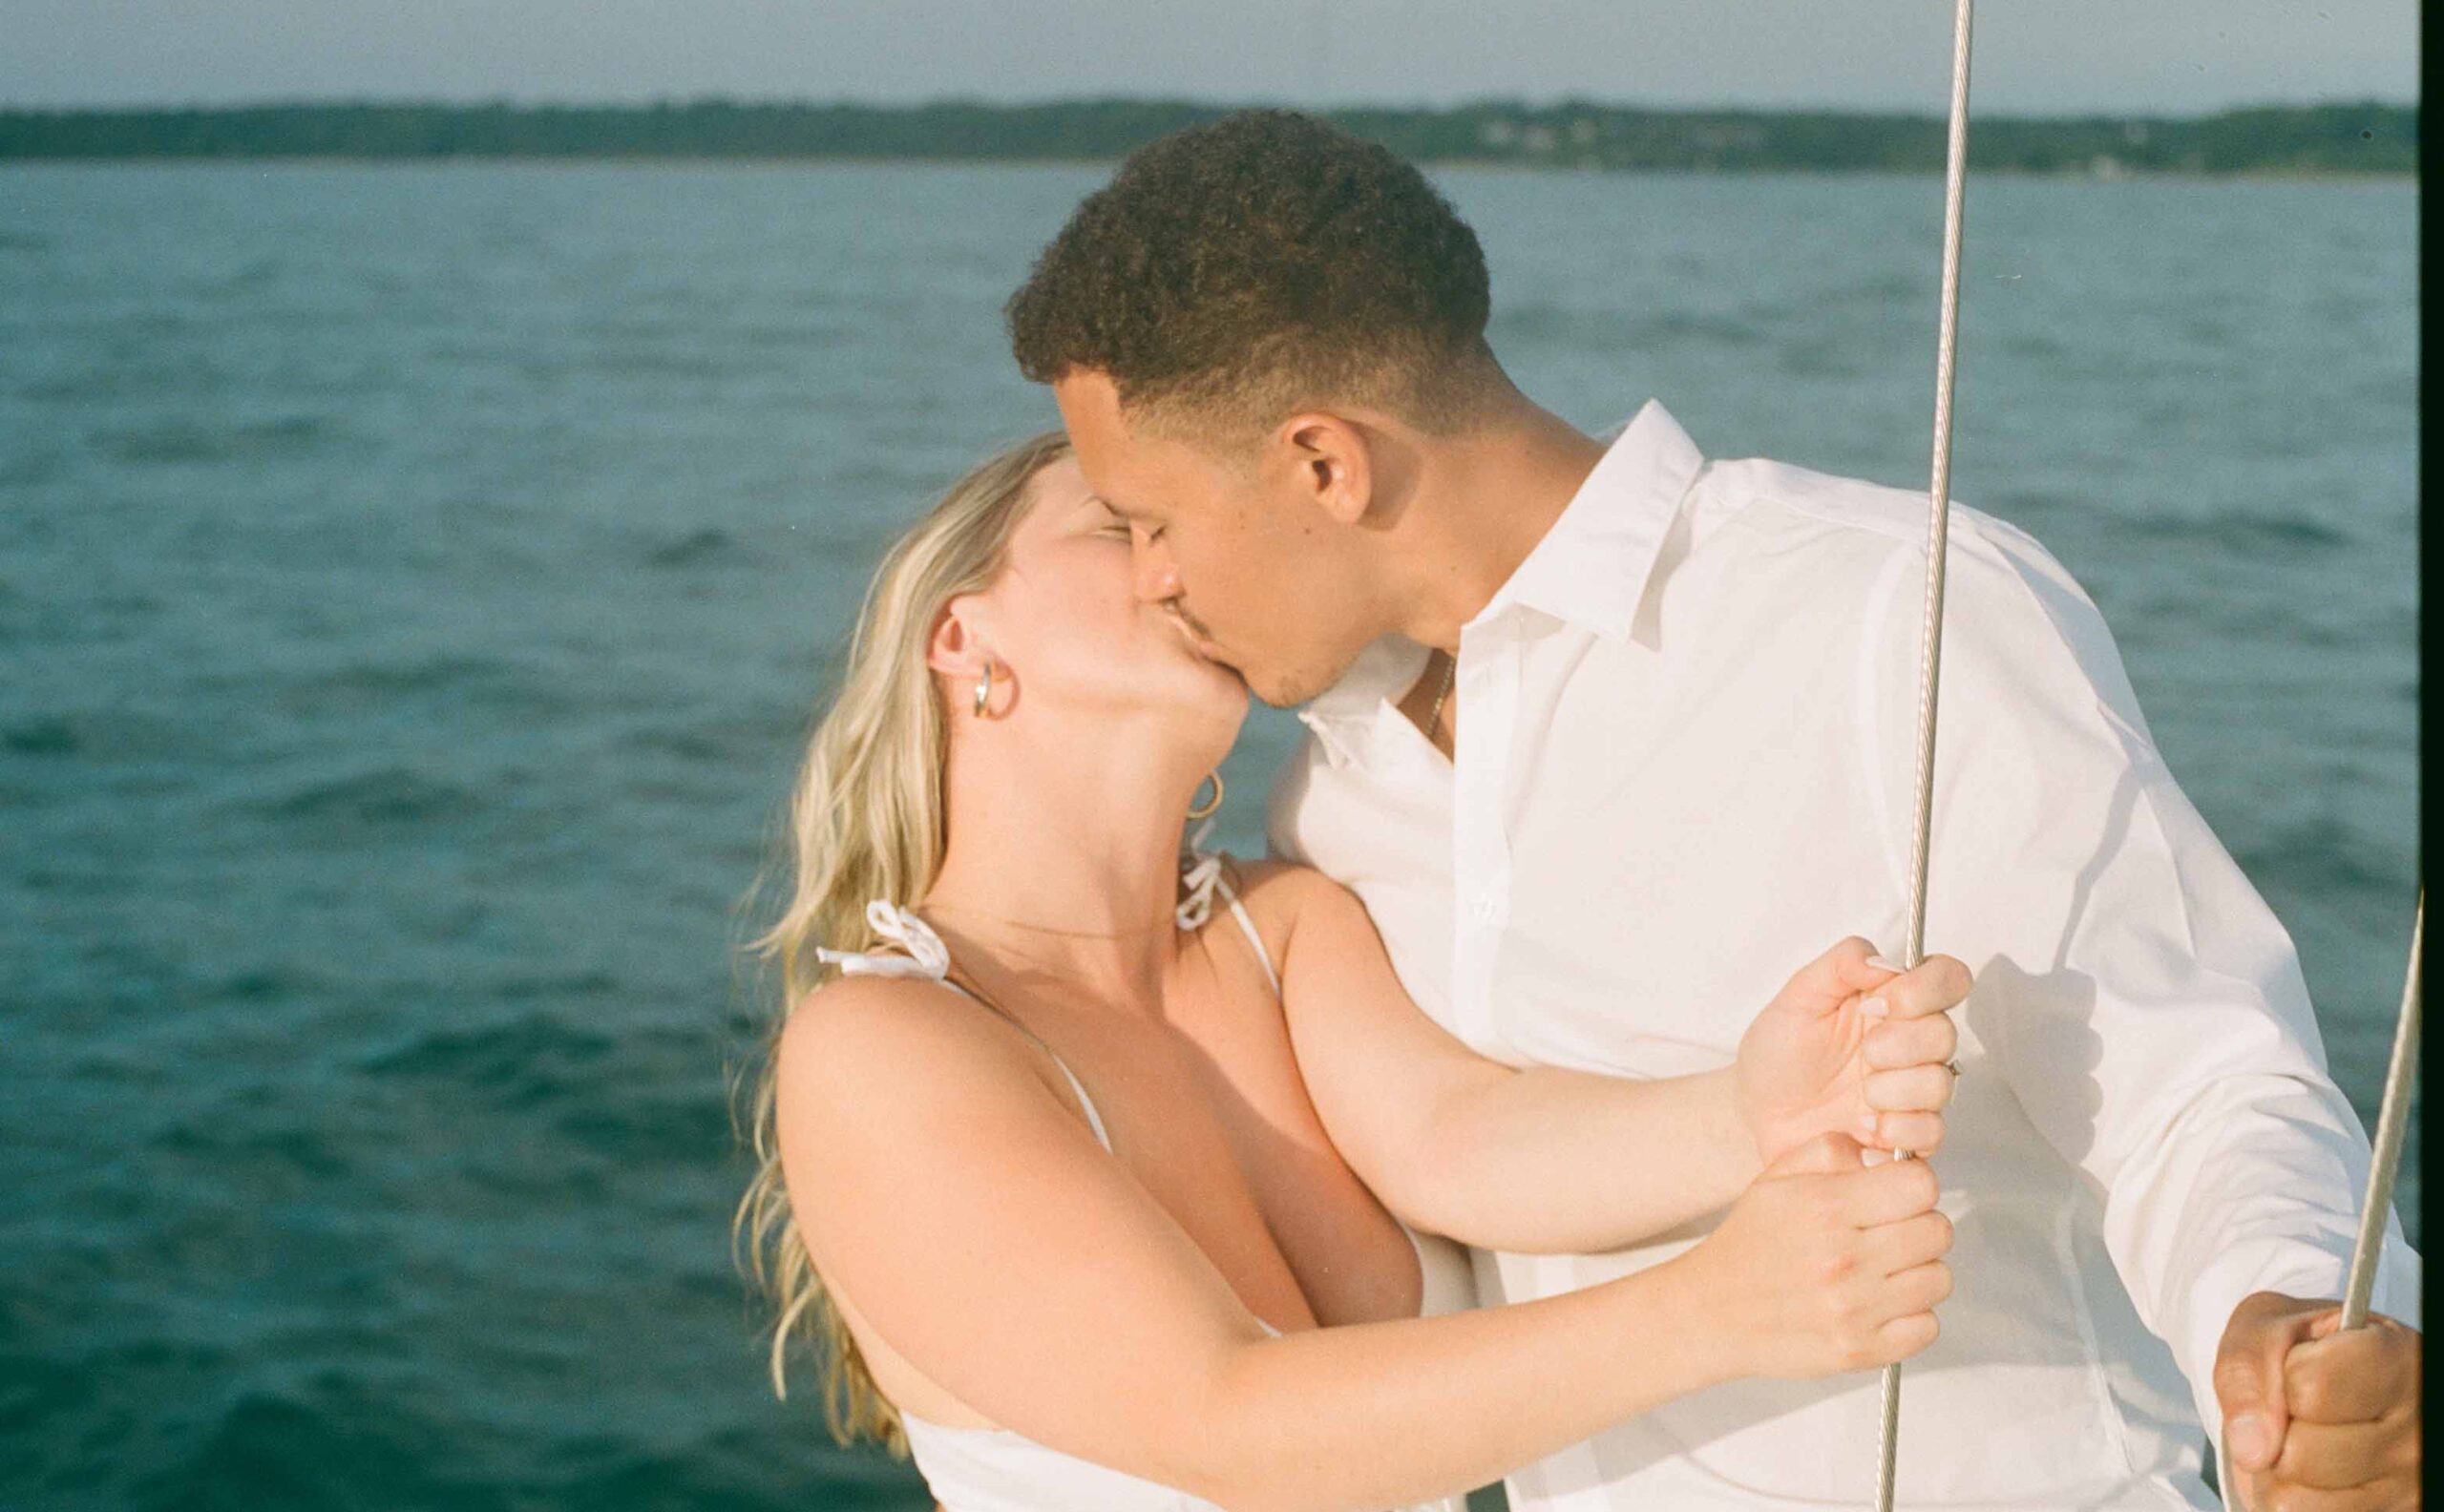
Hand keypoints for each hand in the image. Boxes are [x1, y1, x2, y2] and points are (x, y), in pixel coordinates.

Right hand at [1684, 1132, 1953, 1378]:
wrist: (1712, 1311)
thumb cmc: (1749, 1244)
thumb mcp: (1777, 1178)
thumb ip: (1832, 1151)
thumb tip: (1887, 1155)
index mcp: (1825, 1207)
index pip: (1920, 1185)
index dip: (1913, 1184)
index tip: (1895, 1193)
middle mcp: (1843, 1259)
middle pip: (1938, 1231)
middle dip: (1919, 1225)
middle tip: (1890, 1231)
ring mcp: (1854, 1310)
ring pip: (1939, 1279)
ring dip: (1918, 1271)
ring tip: (1883, 1269)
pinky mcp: (1860, 1350)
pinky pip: (1928, 1327)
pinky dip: (1912, 1316)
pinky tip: (1881, 1303)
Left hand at [1735, 937, 1968, 1166]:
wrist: (1757, 1110)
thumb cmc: (1780, 1050)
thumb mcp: (1799, 996)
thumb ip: (1843, 962)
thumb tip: (1886, 961)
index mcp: (1893, 1001)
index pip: (1948, 978)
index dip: (1925, 989)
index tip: (1876, 1004)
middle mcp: (1912, 1043)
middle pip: (1946, 1034)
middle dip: (1900, 1044)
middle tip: (1864, 1053)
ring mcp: (1913, 1090)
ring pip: (1940, 1085)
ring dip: (1894, 1089)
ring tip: (1858, 1095)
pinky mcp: (1908, 1134)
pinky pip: (1931, 1132)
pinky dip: (1896, 1129)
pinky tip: (1864, 1124)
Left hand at [2214, 1291, 2420, 1509]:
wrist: (2322, 1379)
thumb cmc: (2300, 1350)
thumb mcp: (2264, 1329)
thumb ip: (2247, 1371)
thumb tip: (2252, 1450)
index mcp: (2396, 1360)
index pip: (2312, 1387)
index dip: (2283, 1379)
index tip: (2299, 1368)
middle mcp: (2416, 1427)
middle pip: (2302, 1453)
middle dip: (2276, 1431)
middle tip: (2299, 1411)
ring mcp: (2408, 1483)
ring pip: (2299, 1499)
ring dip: (2278, 1472)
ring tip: (2302, 1440)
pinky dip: (2293, 1500)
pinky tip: (2315, 1472)